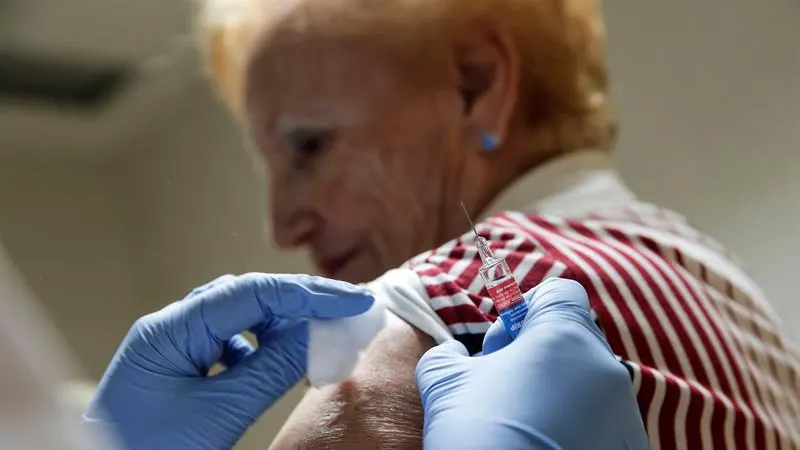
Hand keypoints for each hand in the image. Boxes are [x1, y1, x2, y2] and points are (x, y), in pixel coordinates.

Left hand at [84, 273, 373, 449]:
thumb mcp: (222, 412)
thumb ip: (273, 368)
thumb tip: (317, 332)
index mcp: (170, 330)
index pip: (251, 292)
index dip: (307, 294)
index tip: (352, 301)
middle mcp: (170, 326)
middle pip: (246, 296)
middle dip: (299, 302)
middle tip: (348, 310)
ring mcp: (174, 344)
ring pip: (238, 316)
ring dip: (280, 324)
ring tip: (319, 336)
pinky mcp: (180, 363)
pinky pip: (228, 341)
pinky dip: (260, 347)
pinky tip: (276, 362)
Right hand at [416, 278, 648, 449]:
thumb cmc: (480, 436)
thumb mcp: (444, 385)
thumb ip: (447, 355)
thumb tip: (453, 353)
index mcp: (565, 337)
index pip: (561, 293)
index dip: (525, 309)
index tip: (501, 344)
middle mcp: (605, 368)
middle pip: (573, 337)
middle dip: (535, 353)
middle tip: (500, 384)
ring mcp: (623, 413)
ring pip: (588, 382)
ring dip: (554, 391)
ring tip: (518, 422)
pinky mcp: (629, 447)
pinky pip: (601, 421)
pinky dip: (574, 425)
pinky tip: (540, 444)